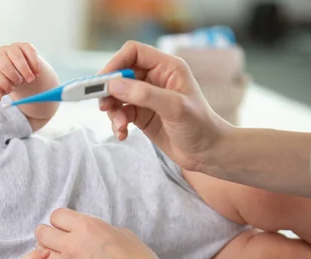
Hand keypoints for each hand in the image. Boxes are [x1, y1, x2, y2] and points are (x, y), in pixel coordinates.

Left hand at [0, 42, 40, 102]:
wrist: (19, 71)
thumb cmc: (7, 79)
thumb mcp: (0, 88)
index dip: (5, 84)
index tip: (12, 88)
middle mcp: (0, 54)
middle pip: (5, 65)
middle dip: (15, 77)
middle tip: (21, 83)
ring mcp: (12, 48)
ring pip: (17, 57)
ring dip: (25, 71)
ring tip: (30, 79)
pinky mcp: (24, 46)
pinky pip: (30, 52)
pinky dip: (34, 64)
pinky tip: (36, 73)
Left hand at [35, 208, 166, 258]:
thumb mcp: (121, 233)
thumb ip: (99, 229)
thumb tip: (89, 231)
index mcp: (86, 227)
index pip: (56, 216)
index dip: (62, 221)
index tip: (68, 227)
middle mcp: (72, 246)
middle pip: (42, 233)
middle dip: (49, 235)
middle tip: (59, 241)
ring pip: (43, 256)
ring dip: (52, 255)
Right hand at [98, 41, 233, 171]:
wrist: (208, 153)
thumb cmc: (200, 127)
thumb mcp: (174, 108)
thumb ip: (144, 94)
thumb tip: (113, 85)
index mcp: (167, 67)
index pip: (133, 53)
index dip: (115, 64)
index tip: (102, 82)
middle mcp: (155, 79)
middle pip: (120, 75)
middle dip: (109, 91)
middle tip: (103, 106)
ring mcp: (147, 97)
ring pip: (117, 96)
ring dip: (113, 112)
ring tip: (120, 126)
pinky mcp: (142, 115)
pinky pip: (121, 113)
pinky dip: (117, 123)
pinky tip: (123, 134)